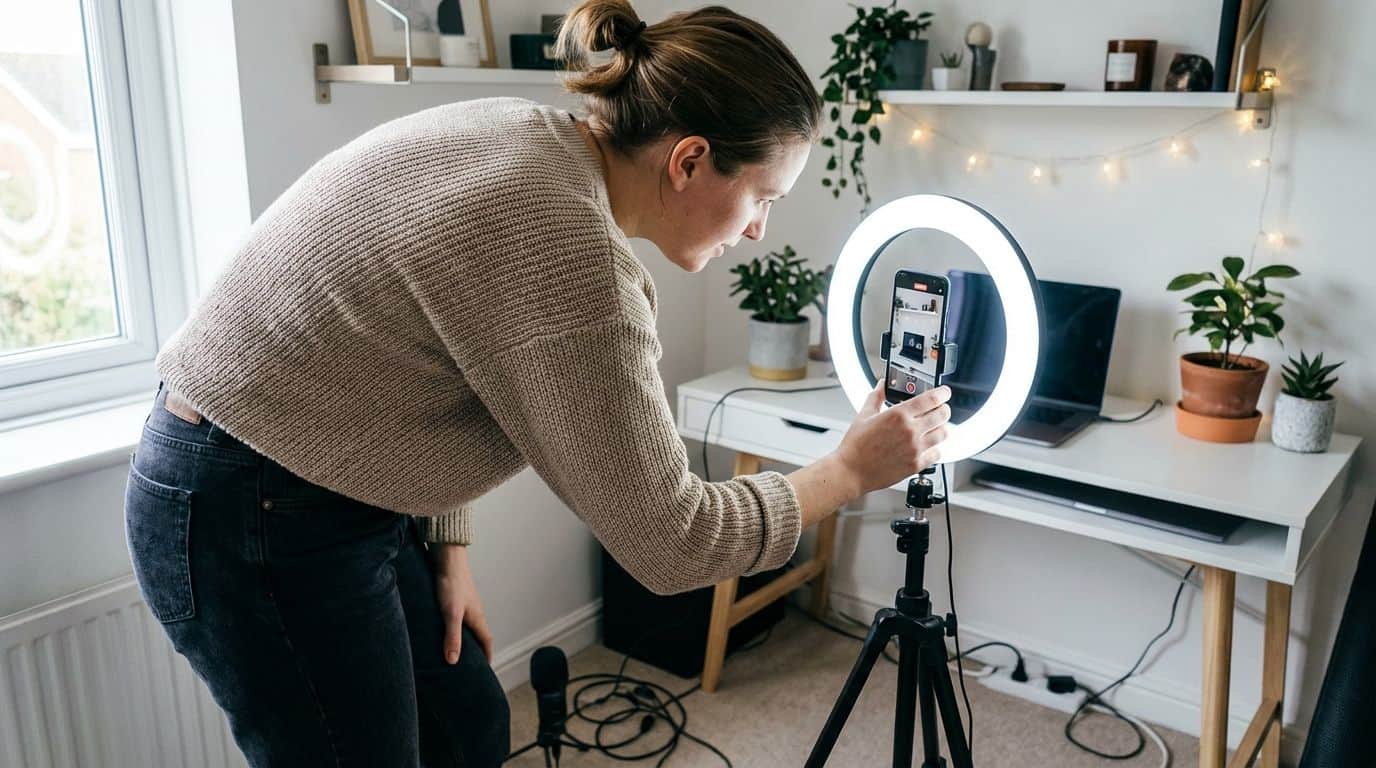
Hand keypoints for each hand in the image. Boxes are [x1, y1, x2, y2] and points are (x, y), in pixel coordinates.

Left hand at [431, 544, 493, 664]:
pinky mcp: (455, 595)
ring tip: (454, 646)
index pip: (487, 640)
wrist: (448, 557)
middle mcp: (474, 611)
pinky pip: (458, 615)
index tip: (486, 668)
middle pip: (478, 633)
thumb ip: (453, 637)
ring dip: (464, 636)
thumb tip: (453, 661)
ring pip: (468, 624)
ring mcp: (465, 602)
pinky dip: (454, 625)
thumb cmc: (451, 584)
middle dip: (476, 648)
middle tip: (469, 662)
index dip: (487, 654)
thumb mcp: (451, 614)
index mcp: (477, 617)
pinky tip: (441, 625)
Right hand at [834, 380, 950, 494]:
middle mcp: (910, 431)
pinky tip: (927, 446)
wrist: (851, 471)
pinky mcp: (916, 464)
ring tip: (934, 428)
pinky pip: (937, 453)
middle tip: (940, 409)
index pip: (932, 399)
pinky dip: (935, 448)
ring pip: (944, 434)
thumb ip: (876, 396)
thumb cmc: (855, 446)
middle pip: (942, 414)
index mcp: (898, 415)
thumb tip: (882, 385)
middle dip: (944, 409)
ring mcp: (915, 449)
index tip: (944, 392)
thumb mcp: (864, 415)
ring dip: (941, 428)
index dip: (943, 393)